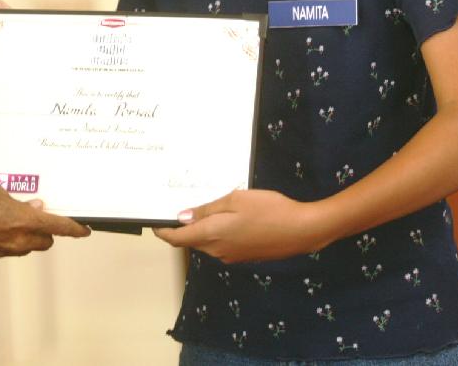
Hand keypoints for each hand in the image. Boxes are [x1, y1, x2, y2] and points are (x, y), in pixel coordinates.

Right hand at [0, 187, 90, 255]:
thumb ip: (19, 202)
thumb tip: (35, 207)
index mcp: (24, 222)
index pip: (60, 227)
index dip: (75, 229)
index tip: (85, 230)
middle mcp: (19, 240)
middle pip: (46, 240)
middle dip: (47, 231)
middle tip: (39, 215)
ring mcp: (7, 250)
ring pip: (29, 245)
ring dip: (28, 234)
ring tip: (14, 217)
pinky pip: (12, 247)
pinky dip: (12, 238)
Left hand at [153, 189, 328, 264]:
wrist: (302, 230)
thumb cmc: (269, 209)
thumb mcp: (235, 200)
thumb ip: (207, 210)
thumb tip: (183, 218)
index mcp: (211, 236)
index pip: (176, 239)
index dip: (162, 231)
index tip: (154, 222)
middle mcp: (217, 251)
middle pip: (191, 242)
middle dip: (182, 228)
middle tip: (180, 206)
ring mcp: (231, 256)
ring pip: (206, 243)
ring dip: (200, 230)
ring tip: (204, 209)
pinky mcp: (244, 256)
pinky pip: (221, 245)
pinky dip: (216, 234)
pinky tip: (226, 219)